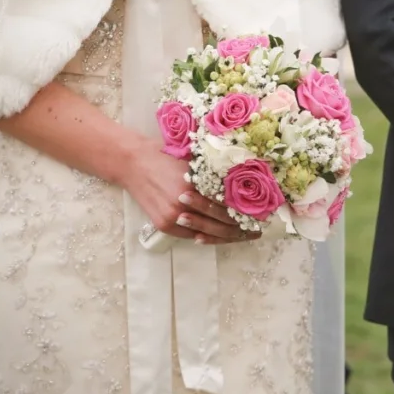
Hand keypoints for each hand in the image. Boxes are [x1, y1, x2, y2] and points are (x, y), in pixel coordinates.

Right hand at [121, 139, 258, 244]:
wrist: (132, 163)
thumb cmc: (165, 156)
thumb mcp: (193, 161)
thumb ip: (213, 175)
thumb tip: (241, 186)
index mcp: (196, 183)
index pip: (228, 204)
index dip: (246, 212)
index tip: (260, 216)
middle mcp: (186, 202)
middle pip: (221, 221)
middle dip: (242, 228)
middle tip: (257, 231)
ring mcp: (173, 216)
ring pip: (208, 232)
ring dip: (226, 236)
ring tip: (242, 237)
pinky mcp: (164, 225)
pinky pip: (191, 236)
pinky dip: (206, 237)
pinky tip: (219, 237)